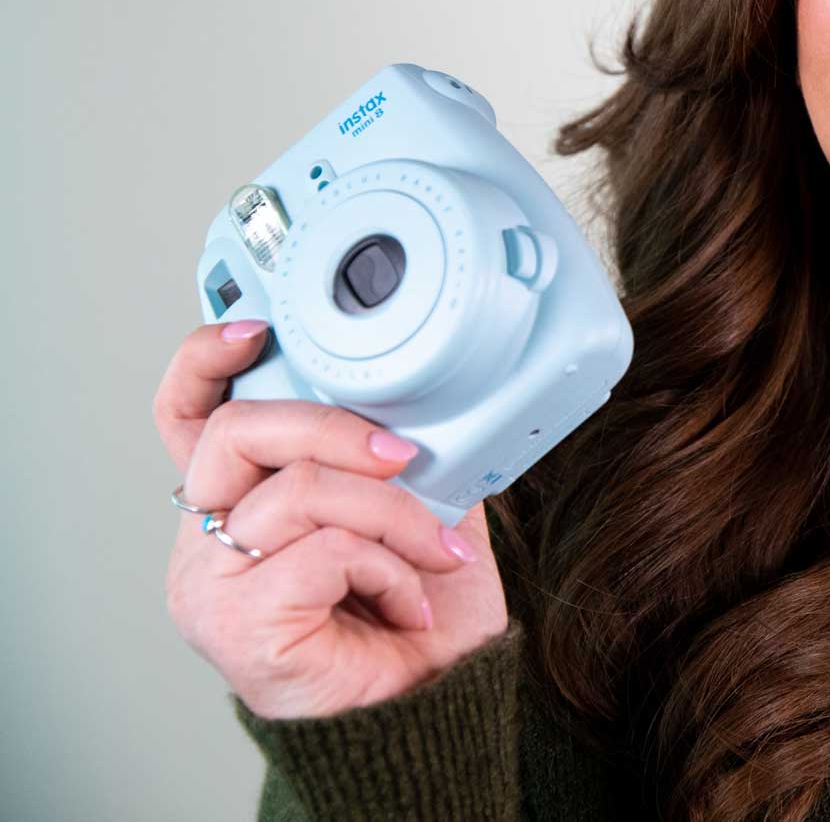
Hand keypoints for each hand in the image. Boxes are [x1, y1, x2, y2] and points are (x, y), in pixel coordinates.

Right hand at [156, 319, 510, 718]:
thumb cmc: (417, 618)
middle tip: (401, 456)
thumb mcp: (417, 509)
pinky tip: (408, 600)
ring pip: (298, 491)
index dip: (207, 362)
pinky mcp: (239, 624)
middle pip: (237, 433)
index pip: (187, 416)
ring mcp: (213, 584)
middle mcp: (207, 540)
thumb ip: (399, 455)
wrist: (432, 705)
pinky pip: (324, 551)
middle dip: (333, 428)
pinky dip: (388, 567)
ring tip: (434, 552)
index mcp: (239, 501)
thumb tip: (425, 402)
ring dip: (392, 515)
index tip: (258, 330)